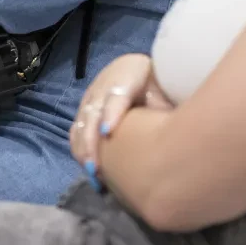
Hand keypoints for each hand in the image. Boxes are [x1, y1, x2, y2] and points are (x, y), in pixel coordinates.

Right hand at [69, 54, 173, 182]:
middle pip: (93, 112)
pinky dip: (80, 150)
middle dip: (91, 140)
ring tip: (92, 172)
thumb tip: (168, 129)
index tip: (108, 132)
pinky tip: (90, 169)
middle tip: (95, 166)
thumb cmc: (158, 85)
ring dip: (83, 149)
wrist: (142, 72)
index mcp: (128, 74)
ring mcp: (91, 97)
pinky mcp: (85, 109)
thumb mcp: (163, 92)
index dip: (111, 113)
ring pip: (81, 123)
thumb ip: (162, 107)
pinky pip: (77, 130)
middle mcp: (104, 84)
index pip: (116, 94)